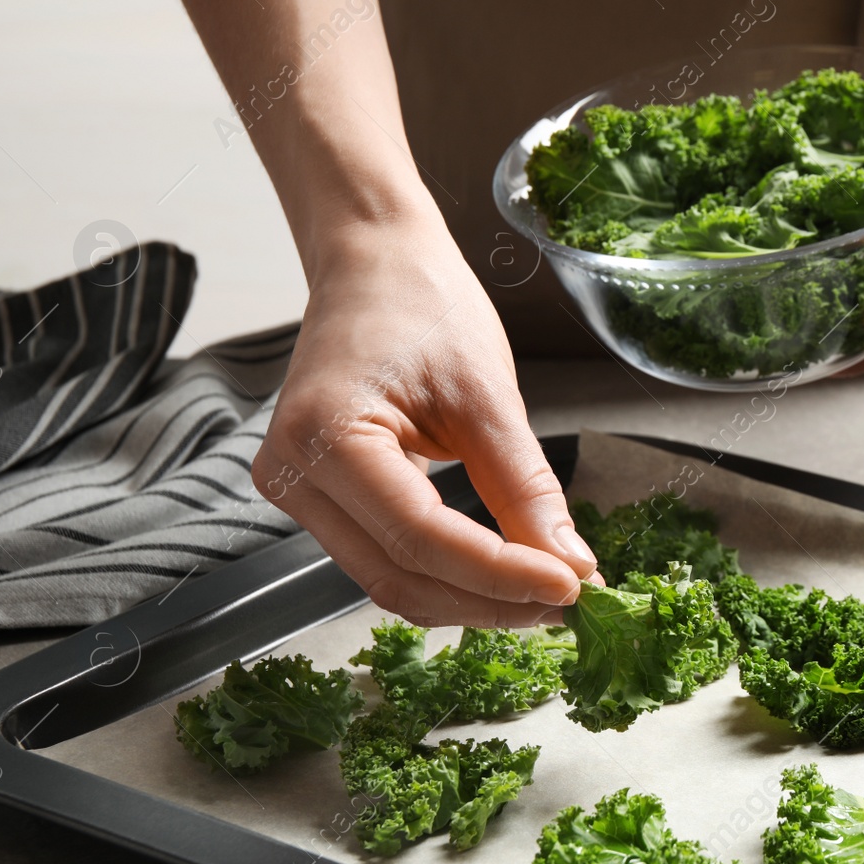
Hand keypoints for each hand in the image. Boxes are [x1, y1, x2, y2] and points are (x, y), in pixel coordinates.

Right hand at [252, 213, 597, 626]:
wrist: (373, 264)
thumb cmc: (423, 306)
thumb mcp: (488, 394)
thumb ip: (526, 488)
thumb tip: (570, 565)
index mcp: (325, 434)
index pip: (421, 538)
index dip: (500, 575)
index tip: (571, 587)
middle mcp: (292, 473)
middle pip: (399, 576)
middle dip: (488, 599)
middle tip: (568, 599)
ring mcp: (296, 490)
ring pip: (390, 579)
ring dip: (469, 597)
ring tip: (544, 590)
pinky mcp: (317, 498)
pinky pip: (383, 557)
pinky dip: (446, 573)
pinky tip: (501, 572)